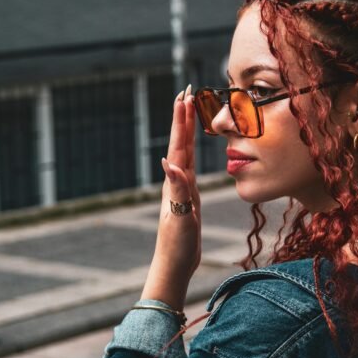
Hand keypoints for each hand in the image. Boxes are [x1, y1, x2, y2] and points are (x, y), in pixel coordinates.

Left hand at [140, 84, 200, 309]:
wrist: (175, 265)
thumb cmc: (177, 244)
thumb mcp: (179, 216)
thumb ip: (177, 189)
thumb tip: (167, 162)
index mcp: (175, 182)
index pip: (178, 145)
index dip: (181, 121)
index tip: (183, 97)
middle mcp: (176, 181)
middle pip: (180, 142)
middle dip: (182, 117)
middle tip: (185, 92)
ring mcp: (181, 189)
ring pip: (184, 152)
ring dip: (186, 131)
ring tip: (188, 112)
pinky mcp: (187, 198)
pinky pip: (189, 166)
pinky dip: (190, 152)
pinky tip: (189, 151)